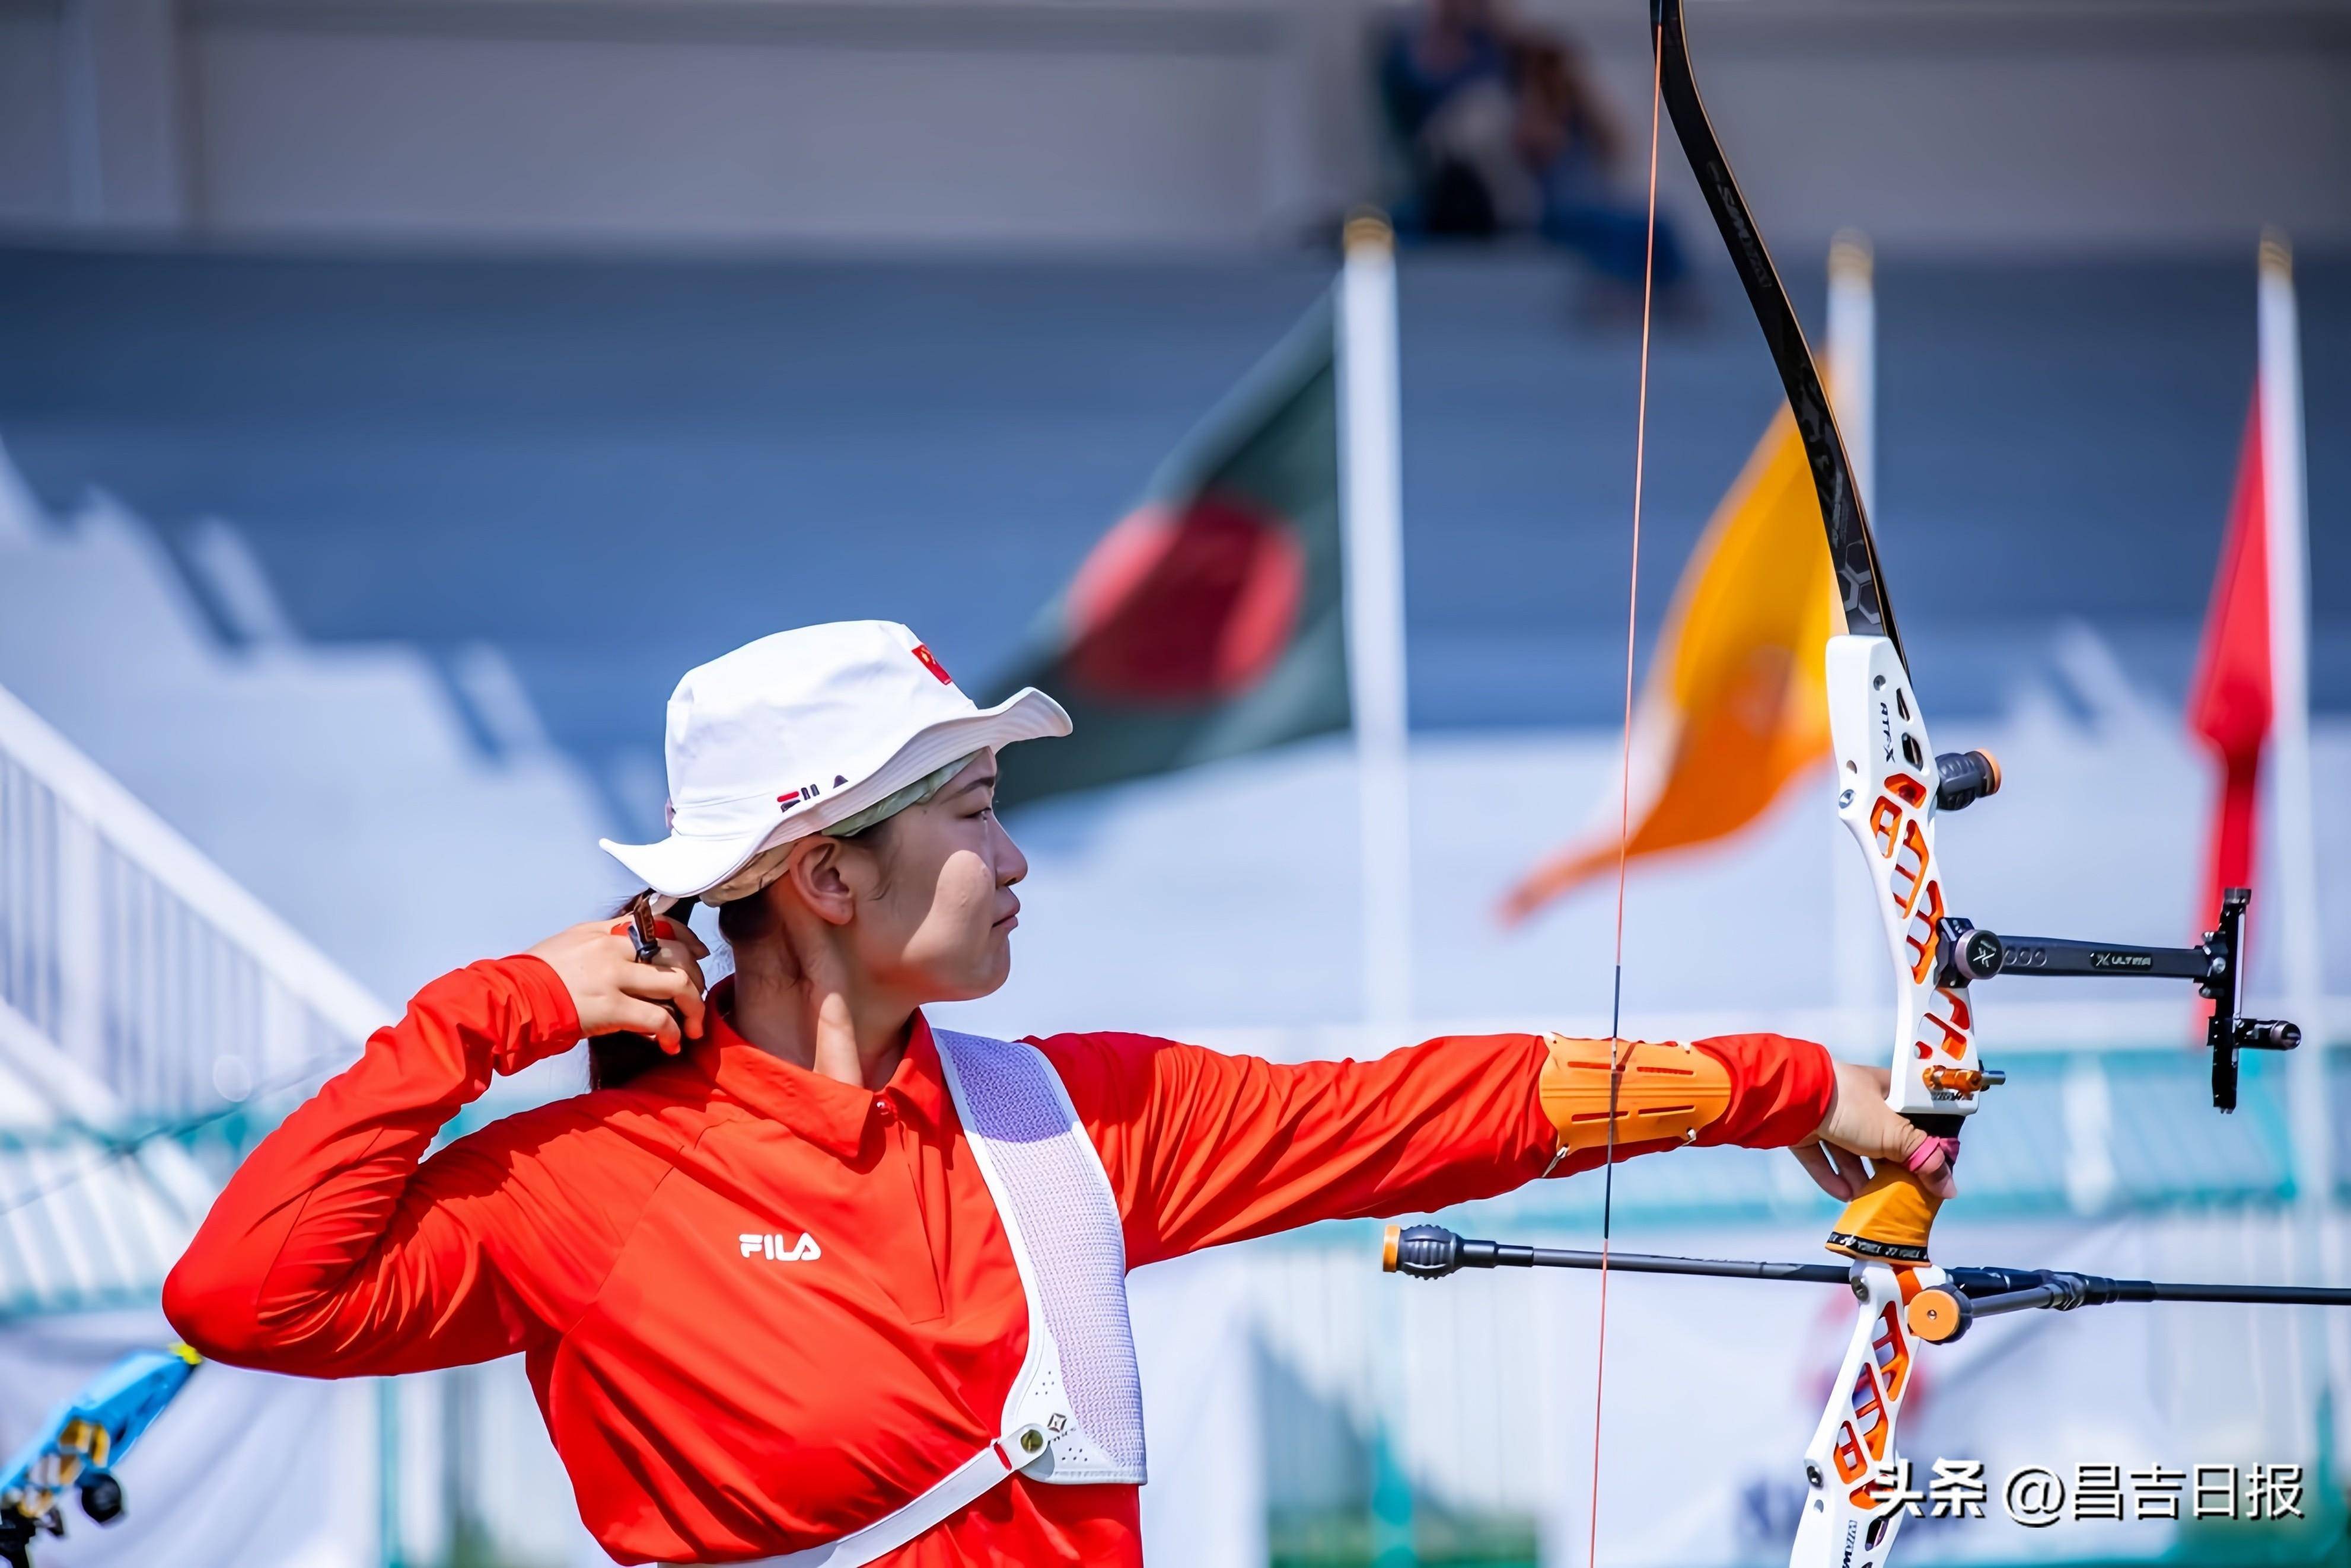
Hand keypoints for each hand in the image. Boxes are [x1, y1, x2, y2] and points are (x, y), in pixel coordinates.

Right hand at [527, 916, 709, 1051]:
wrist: (508, 999)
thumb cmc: (532, 978)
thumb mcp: (568, 945)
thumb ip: (600, 946)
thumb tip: (628, 959)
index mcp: (604, 932)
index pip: (659, 924)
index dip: (687, 939)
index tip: (697, 953)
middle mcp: (613, 948)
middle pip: (677, 954)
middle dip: (696, 979)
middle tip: (696, 1002)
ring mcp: (614, 977)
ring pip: (678, 984)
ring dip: (693, 1008)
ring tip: (692, 1028)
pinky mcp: (612, 1008)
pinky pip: (658, 1018)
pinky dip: (672, 1033)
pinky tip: (669, 1045)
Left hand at [1789, 1059, 1958, 1201]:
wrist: (1791, 1098)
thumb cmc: (1850, 1106)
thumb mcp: (1895, 1132)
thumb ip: (1923, 1159)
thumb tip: (1949, 1187)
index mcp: (1883, 1089)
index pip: (1909, 1115)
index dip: (1921, 1139)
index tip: (1930, 1165)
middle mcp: (1854, 1100)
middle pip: (1878, 1137)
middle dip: (1889, 1165)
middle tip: (1902, 1190)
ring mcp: (1826, 1114)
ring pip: (1848, 1150)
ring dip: (1859, 1176)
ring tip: (1871, 1199)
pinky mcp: (1802, 1129)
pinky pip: (1821, 1157)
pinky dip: (1832, 1177)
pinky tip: (1845, 1196)